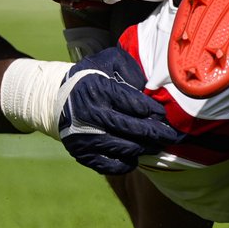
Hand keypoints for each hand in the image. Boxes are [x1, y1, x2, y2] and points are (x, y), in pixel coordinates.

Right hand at [58, 46, 179, 174]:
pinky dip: (127, 163)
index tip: (164, 114)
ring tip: (158, 144)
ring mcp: (85, 137)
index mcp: (100, 90)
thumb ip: (132, 69)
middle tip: (172, 135)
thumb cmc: (91, 77)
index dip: (154, 111)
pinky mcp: (82, 153)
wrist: (56, 99)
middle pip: (133, 128)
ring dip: (146, 148)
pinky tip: (136, 155)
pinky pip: (110, 165)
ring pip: (125, 148)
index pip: (135, 104)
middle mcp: (92, 114)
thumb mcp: (109, 61)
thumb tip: (150, 87)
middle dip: (157, 133)